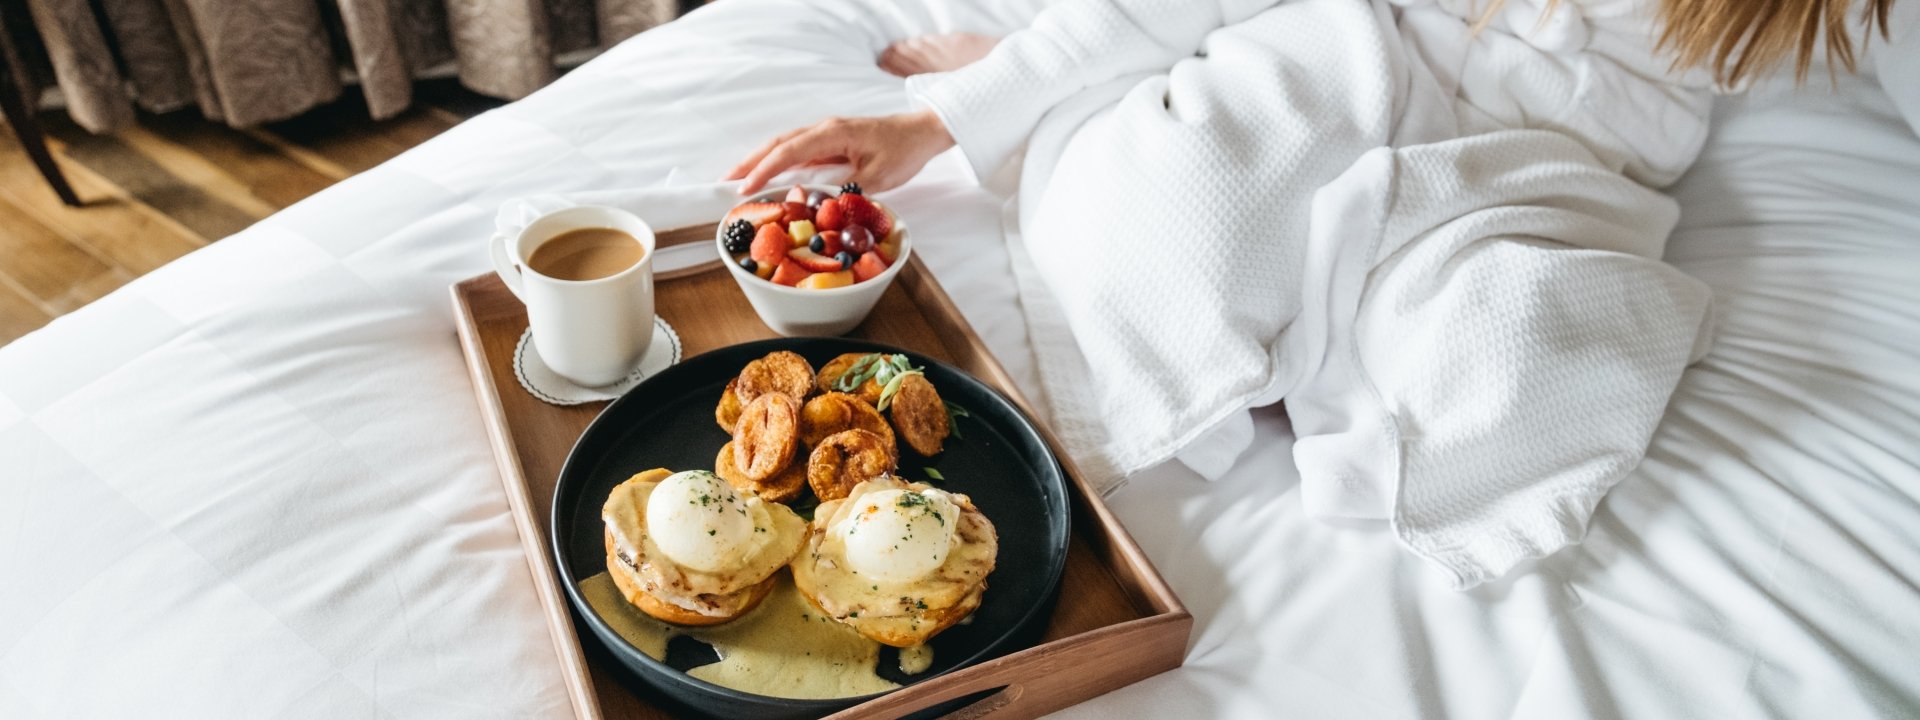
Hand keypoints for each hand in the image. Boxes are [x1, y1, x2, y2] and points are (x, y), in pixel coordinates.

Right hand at [726, 110, 954, 194]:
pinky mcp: (830, 143)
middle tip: (724, 183)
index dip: (764, 171)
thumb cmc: (902, 151)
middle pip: (777, 144)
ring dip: (760, 162)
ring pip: (784, 147)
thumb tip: (813, 200)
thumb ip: (843, 186)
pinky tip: (768, 178)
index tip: (744, 189)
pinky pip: (798, 153)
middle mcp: (823, 129)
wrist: (921, 132)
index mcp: (832, 133)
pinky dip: (778, 164)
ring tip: (737, 181)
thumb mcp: (876, 176)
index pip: (788, 152)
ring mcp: (825, 135)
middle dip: (749, 163)